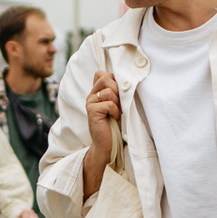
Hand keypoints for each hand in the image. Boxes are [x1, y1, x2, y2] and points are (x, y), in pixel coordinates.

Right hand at [82, 70, 118, 197]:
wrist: (108, 144)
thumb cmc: (116, 124)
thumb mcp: (118, 104)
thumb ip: (117, 91)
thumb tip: (126, 78)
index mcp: (97, 92)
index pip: (101, 73)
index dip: (113, 79)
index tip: (119, 93)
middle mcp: (91, 95)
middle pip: (105, 78)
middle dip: (117, 89)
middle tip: (119, 104)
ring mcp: (90, 102)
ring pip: (108, 91)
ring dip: (117, 102)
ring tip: (116, 112)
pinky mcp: (91, 111)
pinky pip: (109, 103)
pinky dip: (115, 111)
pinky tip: (114, 118)